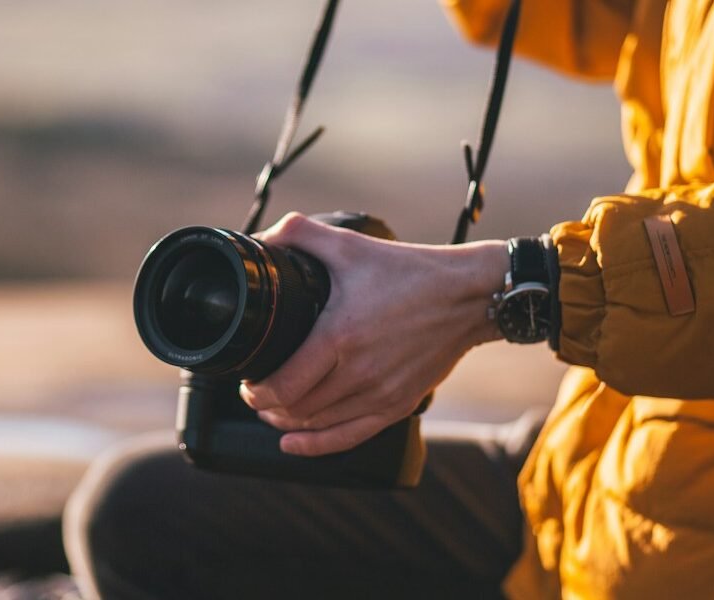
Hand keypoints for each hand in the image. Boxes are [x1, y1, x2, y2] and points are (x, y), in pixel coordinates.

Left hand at [239, 212, 507, 455]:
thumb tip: (261, 237)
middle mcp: (358, 372)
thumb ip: (299, 233)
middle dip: (266, 406)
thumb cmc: (410, 271)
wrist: (467, 296)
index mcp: (339, 336)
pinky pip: (349, 438)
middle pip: (295, 410)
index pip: (282, 385)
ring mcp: (379, 394)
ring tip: (274, 410)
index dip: (255, 391)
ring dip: (287, 423)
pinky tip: (296, 443)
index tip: (246, 383)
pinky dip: (317, 444)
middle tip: (256, 393)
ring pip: (318, 426)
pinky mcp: (397, 406)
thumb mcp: (349, 245)